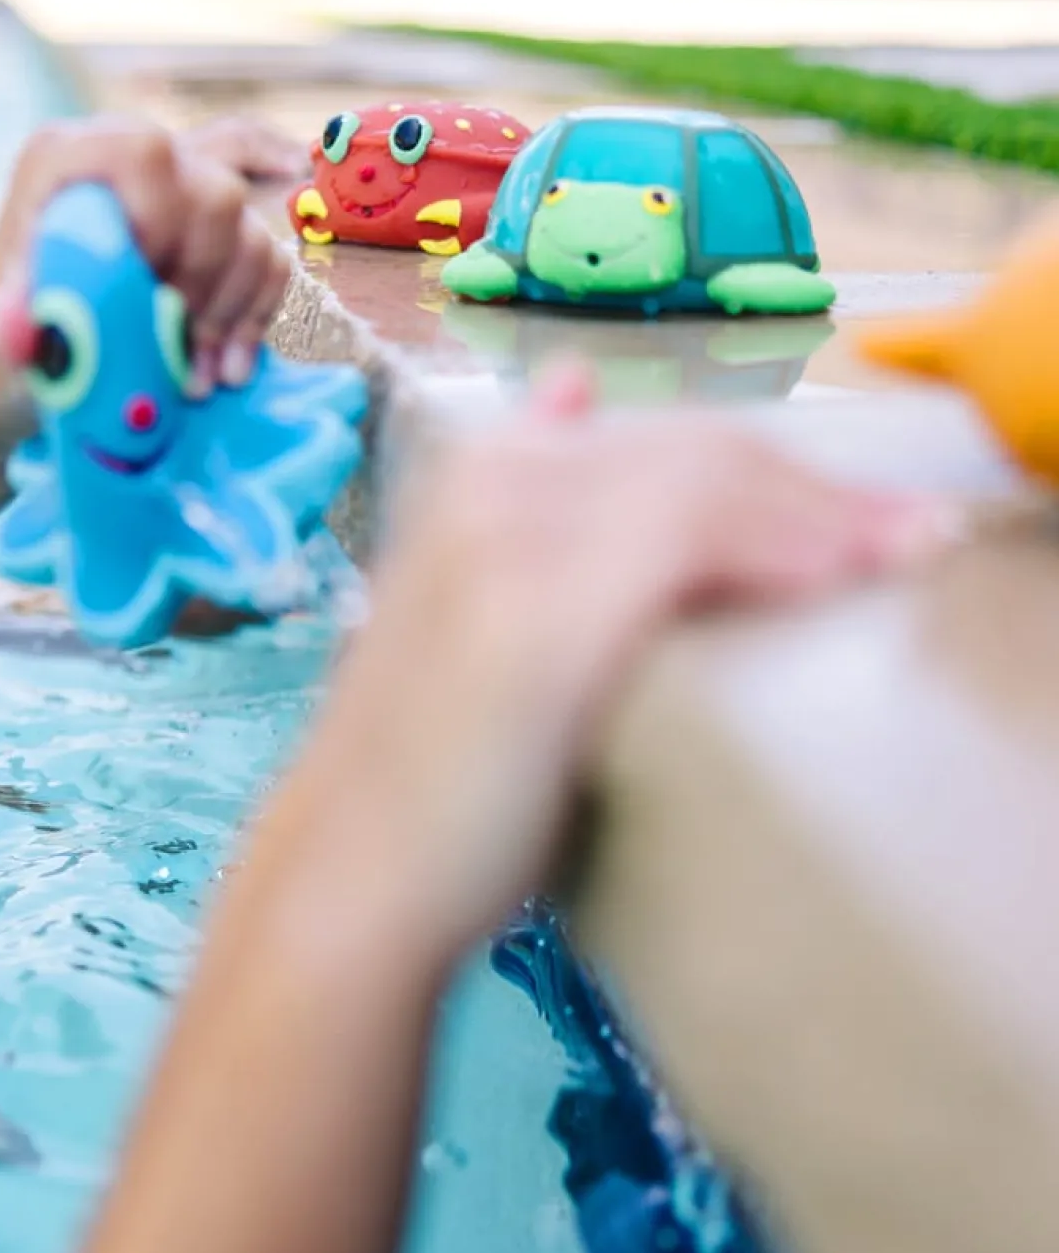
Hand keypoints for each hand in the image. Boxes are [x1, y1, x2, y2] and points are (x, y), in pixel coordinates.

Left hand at [0, 118, 288, 388]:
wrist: (24, 362)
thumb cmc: (2, 337)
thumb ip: (0, 328)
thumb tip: (10, 329)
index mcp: (67, 162)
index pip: (140, 152)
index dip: (159, 215)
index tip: (145, 284)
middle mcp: (133, 162)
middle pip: (213, 194)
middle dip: (202, 284)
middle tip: (174, 347)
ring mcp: (183, 193)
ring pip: (248, 231)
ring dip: (229, 314)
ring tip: (194, 380)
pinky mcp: (217, 234)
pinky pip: (269, 262)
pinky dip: (253, 319)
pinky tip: (228, 368)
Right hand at [319, 365, 959, 964]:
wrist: (352, 865)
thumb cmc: (426, 762)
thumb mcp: (468, 602)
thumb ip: (524, 510)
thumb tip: (572, 387)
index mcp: (474, 473)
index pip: (663, 437)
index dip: (774, 469)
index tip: (855, 522)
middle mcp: (488, 484)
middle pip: (695, 448)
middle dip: (814, 487)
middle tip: (900, 539)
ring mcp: (507, 537)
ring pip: (705, 481)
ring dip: (822, 513)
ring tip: (895, 556)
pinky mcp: (540, 611)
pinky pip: (691, 540)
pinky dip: (778, 547)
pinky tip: (834, 579)